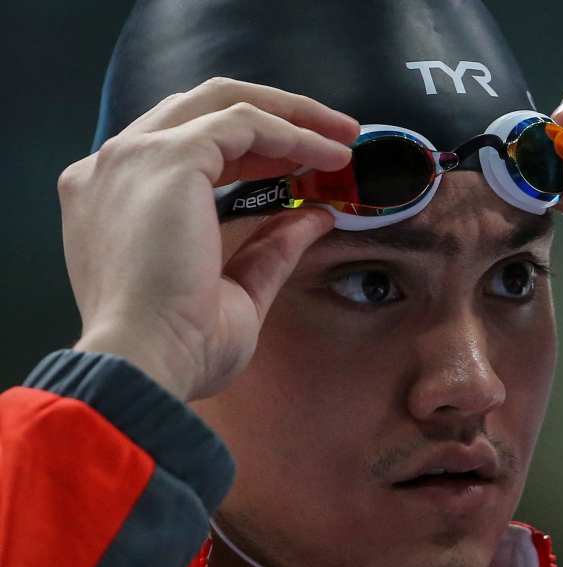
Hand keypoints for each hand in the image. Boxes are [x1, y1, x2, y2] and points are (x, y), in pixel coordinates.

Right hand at [59, 78, 358, 400]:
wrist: (146, 363)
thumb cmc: (177, 347)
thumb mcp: (235, 290)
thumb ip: (270, 248)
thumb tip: (314, 215)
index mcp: (115, 201)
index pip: (190, 148)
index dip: (255, 149)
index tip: (306, 165)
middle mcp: (115, 168)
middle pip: (203, 109)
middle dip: (277, 115)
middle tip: (336, 136)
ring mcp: (135, 157)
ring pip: (225, 102)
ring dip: (292, 115)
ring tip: (344, 137)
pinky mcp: (168, 158)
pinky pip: (244, 122)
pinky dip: (293, 133)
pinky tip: (330, 155)